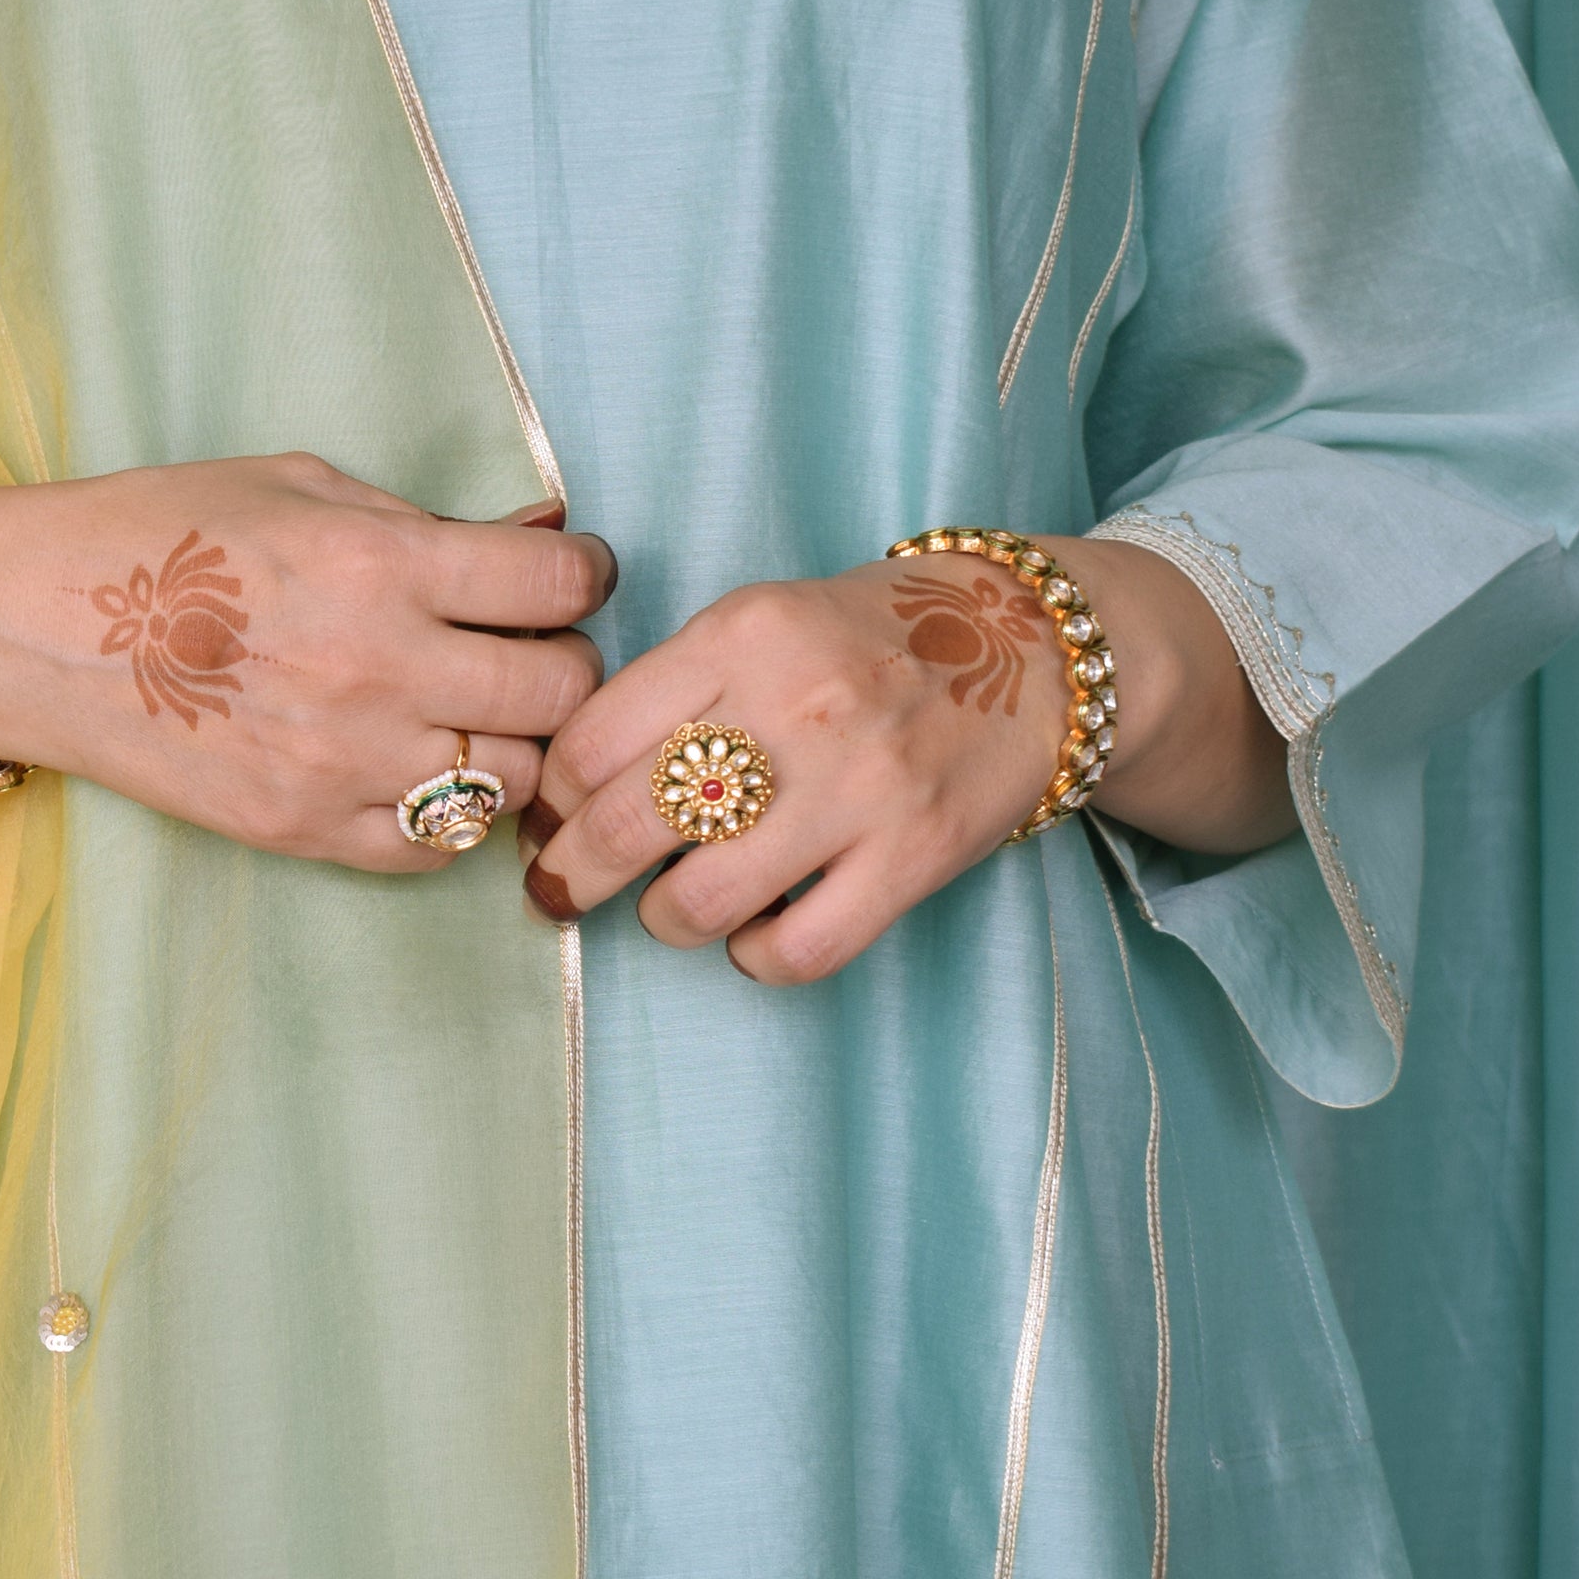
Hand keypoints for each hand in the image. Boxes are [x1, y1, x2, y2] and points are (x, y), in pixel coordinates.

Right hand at [0, 453, 615, 871]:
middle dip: (564, 662)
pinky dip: (452, 814)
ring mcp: (342, 761)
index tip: (570, 577)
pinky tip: (424, 771)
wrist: (36, 627)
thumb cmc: (164, 534)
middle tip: (533, 649)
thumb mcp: (300, 484)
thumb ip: (424, 519)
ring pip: (513, 778)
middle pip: (557, 690)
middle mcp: (376, 666)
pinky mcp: (304, 829)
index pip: (557, 584)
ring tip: (475, 714)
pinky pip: (436, 846)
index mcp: (379, 562)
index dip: (583, 576)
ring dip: (513, 744)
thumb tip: (544, 535)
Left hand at [522, 535, 1292, 982]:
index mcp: (744, 634)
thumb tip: (563, 790)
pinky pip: (797, 949)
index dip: (554, 799)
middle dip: (573, 875)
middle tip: (564, 891)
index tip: (550, 821)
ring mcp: (862, 786)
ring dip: (665, 919)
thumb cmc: (865, 640)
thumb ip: (670, 687)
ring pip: (702, 901)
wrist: (1028, 647)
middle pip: (630, 825)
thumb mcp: (761, 621)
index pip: (592, 741)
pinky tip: (755, 934)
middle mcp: (799, 705)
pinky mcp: (916, 855)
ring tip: (671, 908)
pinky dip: (755, 957)